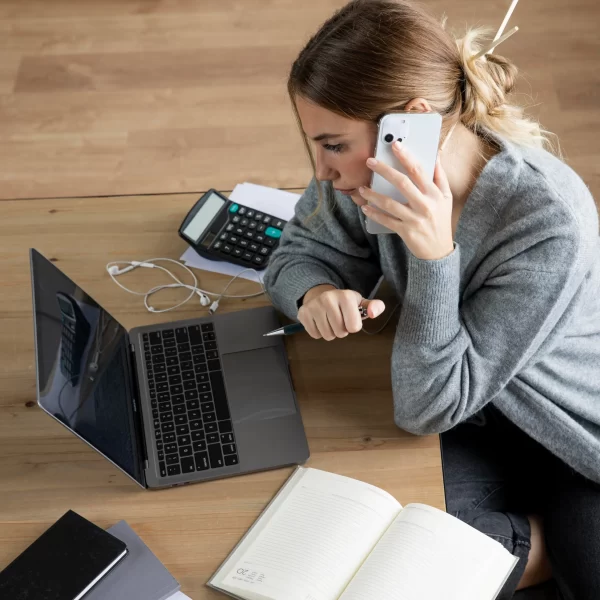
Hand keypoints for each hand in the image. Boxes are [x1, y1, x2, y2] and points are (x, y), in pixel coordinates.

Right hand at [298, 285, 384, 340]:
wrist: (319, 294)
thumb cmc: (344, 303)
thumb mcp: (360, 303)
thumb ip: (374, 307)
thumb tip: (373, 313)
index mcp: (345, 296)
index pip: (354, 327)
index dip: (353, 326)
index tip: (350, 318)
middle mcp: (328, 298)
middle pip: (340, 333)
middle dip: (341, 330)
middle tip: (339, 320)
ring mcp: (314, 306)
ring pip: (327, 335)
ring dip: (330, 332)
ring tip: (330, 321)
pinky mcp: (303, 313)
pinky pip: (315, 335)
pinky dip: (319, 332)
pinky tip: (320, 321)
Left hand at [360, 142, 453, 260]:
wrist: (439, 250)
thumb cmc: (441, 220)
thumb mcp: (446, 198)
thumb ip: (440, 177)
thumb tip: (435, 155)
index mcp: (435, 194)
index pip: (419, 171)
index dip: (406, 157)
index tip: (395, 145)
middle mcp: (425, 205)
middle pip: (402, 183)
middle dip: (385, 170)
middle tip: (370, 162)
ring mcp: (415, 219)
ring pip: (390, 203)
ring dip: (374, 195)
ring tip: (362, 188)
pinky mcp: (406, 231)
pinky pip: (387, 221)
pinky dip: (374, 214)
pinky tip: (365, 208)